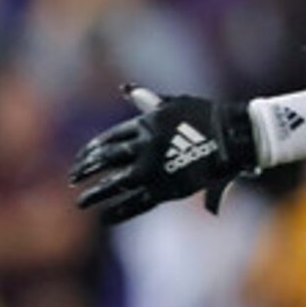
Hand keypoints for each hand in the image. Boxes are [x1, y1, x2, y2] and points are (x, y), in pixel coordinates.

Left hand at [68, 85, 254, 223]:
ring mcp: (155, 169)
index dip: (92, 152)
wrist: (233, 136)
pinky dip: (121, 211)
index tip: (80, 159)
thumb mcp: (174, 104)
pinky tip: (105, 217)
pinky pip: (139, 202)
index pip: (109, 140)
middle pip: (108, 160)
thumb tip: (126, 88)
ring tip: (80, 201)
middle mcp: (145, 146)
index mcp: (145, 124)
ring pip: (117, 184)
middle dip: (88, 170)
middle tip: (72, 178)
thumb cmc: (205, 117)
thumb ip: (149, 100)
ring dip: (97, 193)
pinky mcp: (168, 189)